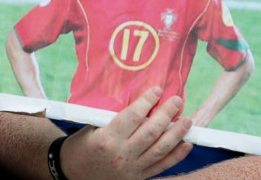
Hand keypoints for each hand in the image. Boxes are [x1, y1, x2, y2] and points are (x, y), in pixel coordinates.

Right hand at [60, 87, 193, 179]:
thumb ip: (115, 116)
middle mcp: (121, 154)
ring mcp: (131, 169)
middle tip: (177, 101)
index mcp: (107, 138)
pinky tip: (187, 144)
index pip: (133, 116)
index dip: (147, 101)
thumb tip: (140, 100)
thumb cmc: (82, 145)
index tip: (157, 90)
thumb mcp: (93, 126)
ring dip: (177, 134)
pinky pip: (161, 166)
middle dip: (166, 115)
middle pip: (150, 132)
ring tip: (187, 120)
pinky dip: (177, 156)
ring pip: (160, 149)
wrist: (72, 174)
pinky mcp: (138, 178)